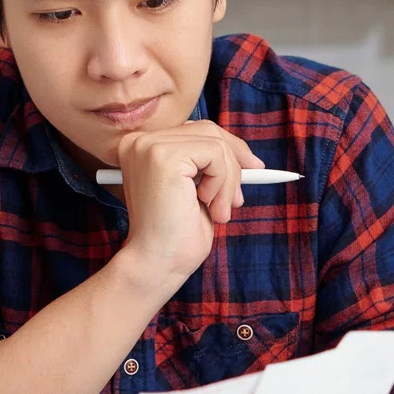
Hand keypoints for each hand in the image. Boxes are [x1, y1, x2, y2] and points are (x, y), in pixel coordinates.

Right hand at [109, 121, 262, 293]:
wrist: (159, 263)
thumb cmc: (176, 235)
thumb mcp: (196, 190)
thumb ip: (207, 165)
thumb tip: (246, 156)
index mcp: (142, 148)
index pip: (195, 130)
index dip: (229, 148)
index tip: (253, 168)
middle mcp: (140, 141)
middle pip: (207, 130)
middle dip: (234, 163)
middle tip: (238, 199)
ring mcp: (150, 146)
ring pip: (215, 143)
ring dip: (228, 181)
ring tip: (220, 211)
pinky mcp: (164, 156)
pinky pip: (215, 154)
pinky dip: (223, 183)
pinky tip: (208, 205)